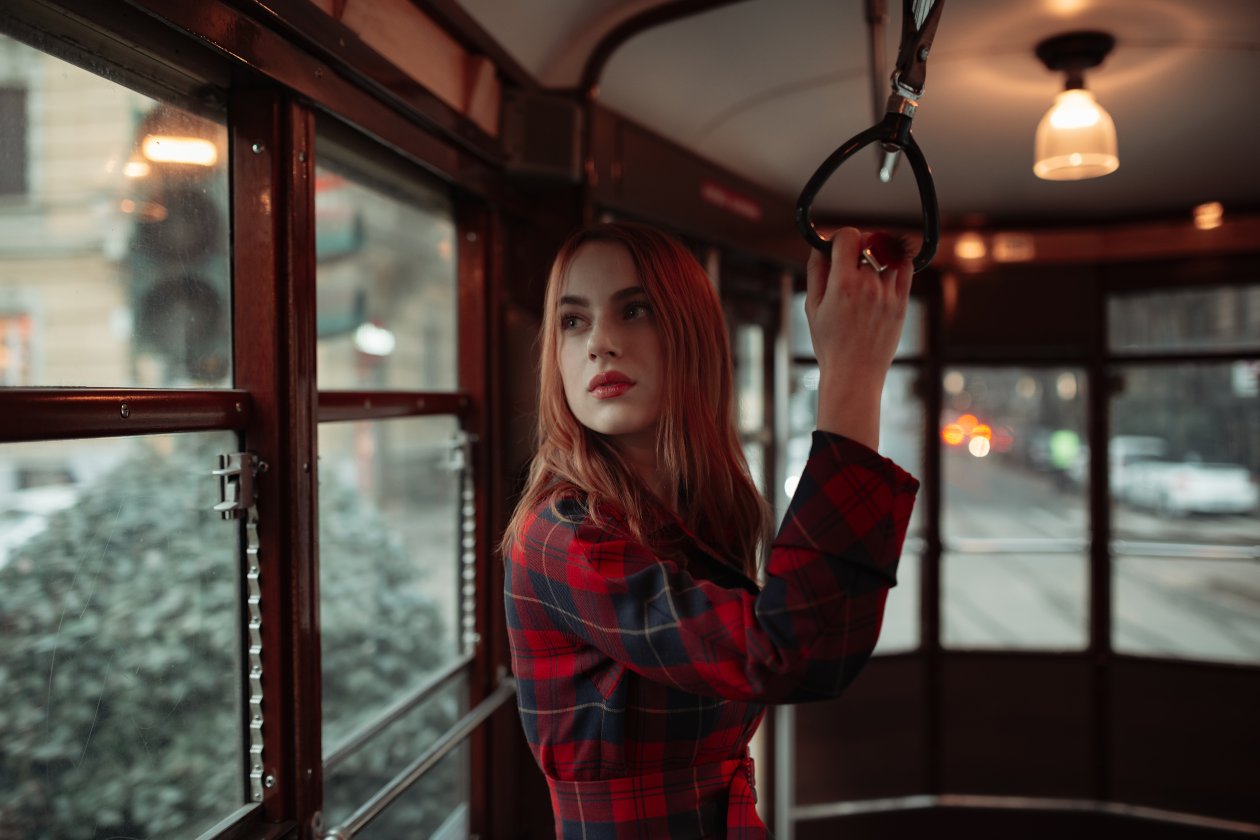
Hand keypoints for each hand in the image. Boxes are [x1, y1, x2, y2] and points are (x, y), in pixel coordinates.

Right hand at [804, 227, 911, 447]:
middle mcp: (868, 286)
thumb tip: (820, 247)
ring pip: (888, 253)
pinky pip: (905, 268)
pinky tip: (885, 269)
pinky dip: (896, 261)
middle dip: (859, 245)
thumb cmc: (830, 343)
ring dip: (877, 253)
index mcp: (843, 285)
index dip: (841, 236)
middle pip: (869, 242)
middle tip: (851, 258)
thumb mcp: (812, 307)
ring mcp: (888, 294)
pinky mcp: (902, 303)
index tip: (837, 246)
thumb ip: (816, 272)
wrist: (855, 373)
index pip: (849, 237)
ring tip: (867, 268)